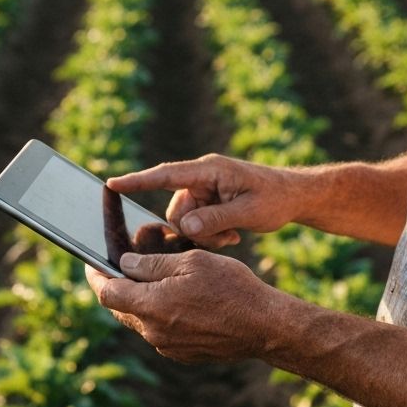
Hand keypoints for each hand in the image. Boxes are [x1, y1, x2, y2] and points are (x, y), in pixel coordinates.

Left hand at [84, 250, 278, 362]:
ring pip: (140, 320)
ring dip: (140, 301)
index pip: (107, 293)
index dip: (95, 276)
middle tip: (120, 268)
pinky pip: (159, 331)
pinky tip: (175, 298)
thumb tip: (124, 264)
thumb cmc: (230, 287)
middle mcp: (154, 332)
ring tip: (152, 278)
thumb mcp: (191, 262)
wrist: (263, 326)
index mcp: (152, 306)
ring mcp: (168, 346)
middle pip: (121, 309)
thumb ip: (153, 264)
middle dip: (117, 288)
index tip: (90, 265)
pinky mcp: (182, 354)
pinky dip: (158, 314)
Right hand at [106, 154, 296, 248]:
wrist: (294, 196)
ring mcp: (204, 190)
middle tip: (226, 237)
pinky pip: (195, 223)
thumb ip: (215, 219)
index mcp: (209, 170)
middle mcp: (201, 177)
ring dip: (204, 234)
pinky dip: (210, 234)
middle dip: (194, 229)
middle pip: (175, 210)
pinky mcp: (208, 201)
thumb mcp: (249, 212)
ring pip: (184, 221)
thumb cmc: (274, 198)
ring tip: (232, 236)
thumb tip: (184, 227)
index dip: (138, 180)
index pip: (166, 174)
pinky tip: (232, 236)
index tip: (112, 184)